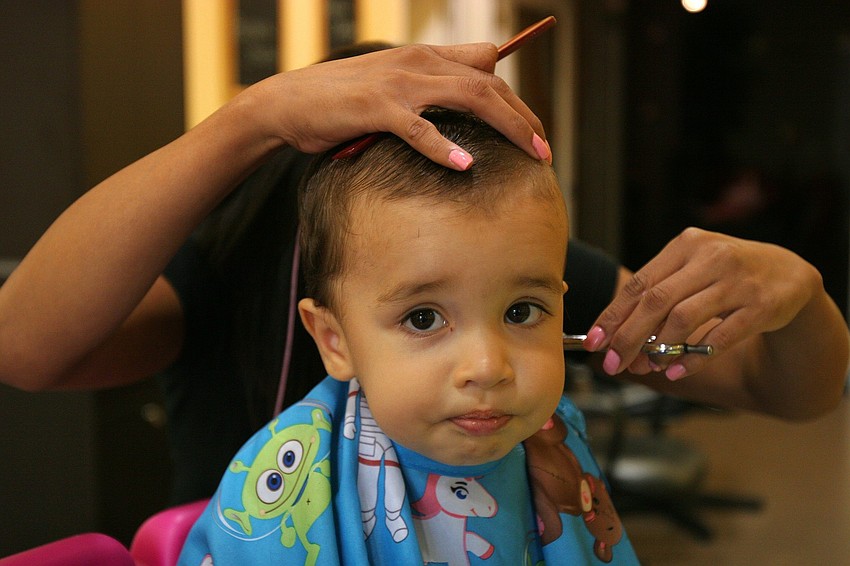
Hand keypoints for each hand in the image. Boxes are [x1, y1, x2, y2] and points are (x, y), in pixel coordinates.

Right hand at [242, 43, 549, 168]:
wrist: (288, 103)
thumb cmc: (341, 102)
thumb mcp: (390, 88)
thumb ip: (424, 94)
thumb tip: (456, 116)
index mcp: (424, 56)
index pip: (486, 66)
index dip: (515, 97)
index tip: (533, 129)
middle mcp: (418, 62)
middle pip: (489, 83)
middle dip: (523, 116)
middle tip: (544, 150)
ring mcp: (398, 83)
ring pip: (468, 97)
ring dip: (506, 126)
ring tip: (531, 153)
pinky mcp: (375, 108)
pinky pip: (418, 128)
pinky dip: (442, 146)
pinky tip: (465, 164)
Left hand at [584, 227, 821, 379]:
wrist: (789, 274)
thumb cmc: (726, 275)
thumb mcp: (693, 270)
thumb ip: (657, 295)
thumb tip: (614, 335)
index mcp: (685, 246)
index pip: (640, 283)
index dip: (613, 315)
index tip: (595, 342)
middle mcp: (710, 257)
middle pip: (656, 301)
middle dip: (629, 336)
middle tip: (614, 363)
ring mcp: (737, 281)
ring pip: (684, 318)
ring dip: (660, 348)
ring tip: (647, 367)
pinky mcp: (761, 306)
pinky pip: (720, 338)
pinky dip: (694, 358)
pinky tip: (676, 371)